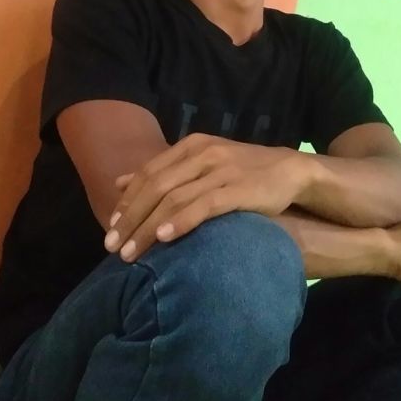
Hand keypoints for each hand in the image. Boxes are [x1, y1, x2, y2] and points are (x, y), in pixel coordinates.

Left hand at [103, 133, 308, 260]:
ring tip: (132, 253)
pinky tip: (164, 237)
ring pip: (174, 198)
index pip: (149, 173)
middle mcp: (202, 154)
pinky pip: (204, 205)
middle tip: (113, 247)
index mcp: (191, 146)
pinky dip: (181, 221)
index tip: (110, 229)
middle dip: (131, 219)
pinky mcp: (239, 189)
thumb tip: (120, 182)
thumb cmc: (241, 172)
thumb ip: (163, 172)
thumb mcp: (200, 164)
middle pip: (156, 187)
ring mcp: (221, 170)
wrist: (290, 169)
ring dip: (148, 227)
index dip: (127, 202)